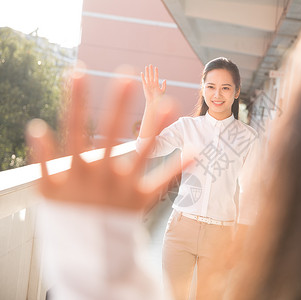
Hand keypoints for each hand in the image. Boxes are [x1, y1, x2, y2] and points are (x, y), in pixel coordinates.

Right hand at [26, 71, 186, 211]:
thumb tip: (36, 127)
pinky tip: (194, 152)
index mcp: (76, 168)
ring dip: (155, 129)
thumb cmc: (66, 215)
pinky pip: (161, 182)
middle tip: (126, 76)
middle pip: (109, 132)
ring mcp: (121, 186)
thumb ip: (43, 159)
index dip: (75, 100)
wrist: (84, 251)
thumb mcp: (47, 190)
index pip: (74, 126)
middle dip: (117, 104)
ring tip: (168, 104)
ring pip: (141, 153)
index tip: (78, 73)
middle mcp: (101, 173)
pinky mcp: (139, 199)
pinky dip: (177, 168)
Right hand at [141, 64, 165, 104]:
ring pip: (147, 76)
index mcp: (156, 84)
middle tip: (150, 65)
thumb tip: (164, 80)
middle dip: (151, 70)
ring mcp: (148, 84)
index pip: (156, 76)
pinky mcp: (145, 86)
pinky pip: (143, 80)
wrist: (154, 101)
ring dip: (147, 72)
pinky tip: (142, 73)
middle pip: (151, 75)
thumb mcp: (163, 91)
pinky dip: (142, 77)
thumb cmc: (159, 97)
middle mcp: (152, 83)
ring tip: (147, 67)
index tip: (156, 67)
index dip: (156, 72)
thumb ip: (164, 85)